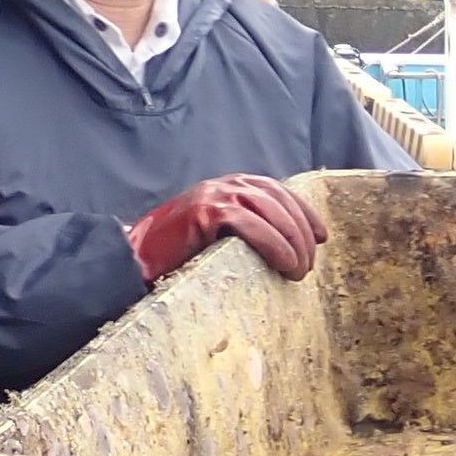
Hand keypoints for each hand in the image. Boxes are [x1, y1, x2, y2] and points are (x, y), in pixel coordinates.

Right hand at [127, 175, 323, 285]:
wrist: (133, 258)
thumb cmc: (175, 255)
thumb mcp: (218, 236)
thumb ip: (246, 231)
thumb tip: (288, 248)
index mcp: (230, 186)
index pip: (278, 192)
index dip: (304, 213)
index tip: (322, 236)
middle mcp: (224, 184)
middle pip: (279, 202)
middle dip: (301, 233)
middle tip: (309, 265)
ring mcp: (214, 195)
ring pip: (271, 212)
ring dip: (293, 243)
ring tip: (299, 271)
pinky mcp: (205, 212)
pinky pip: (252, 225)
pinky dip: (275, 244)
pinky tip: (285, 264)